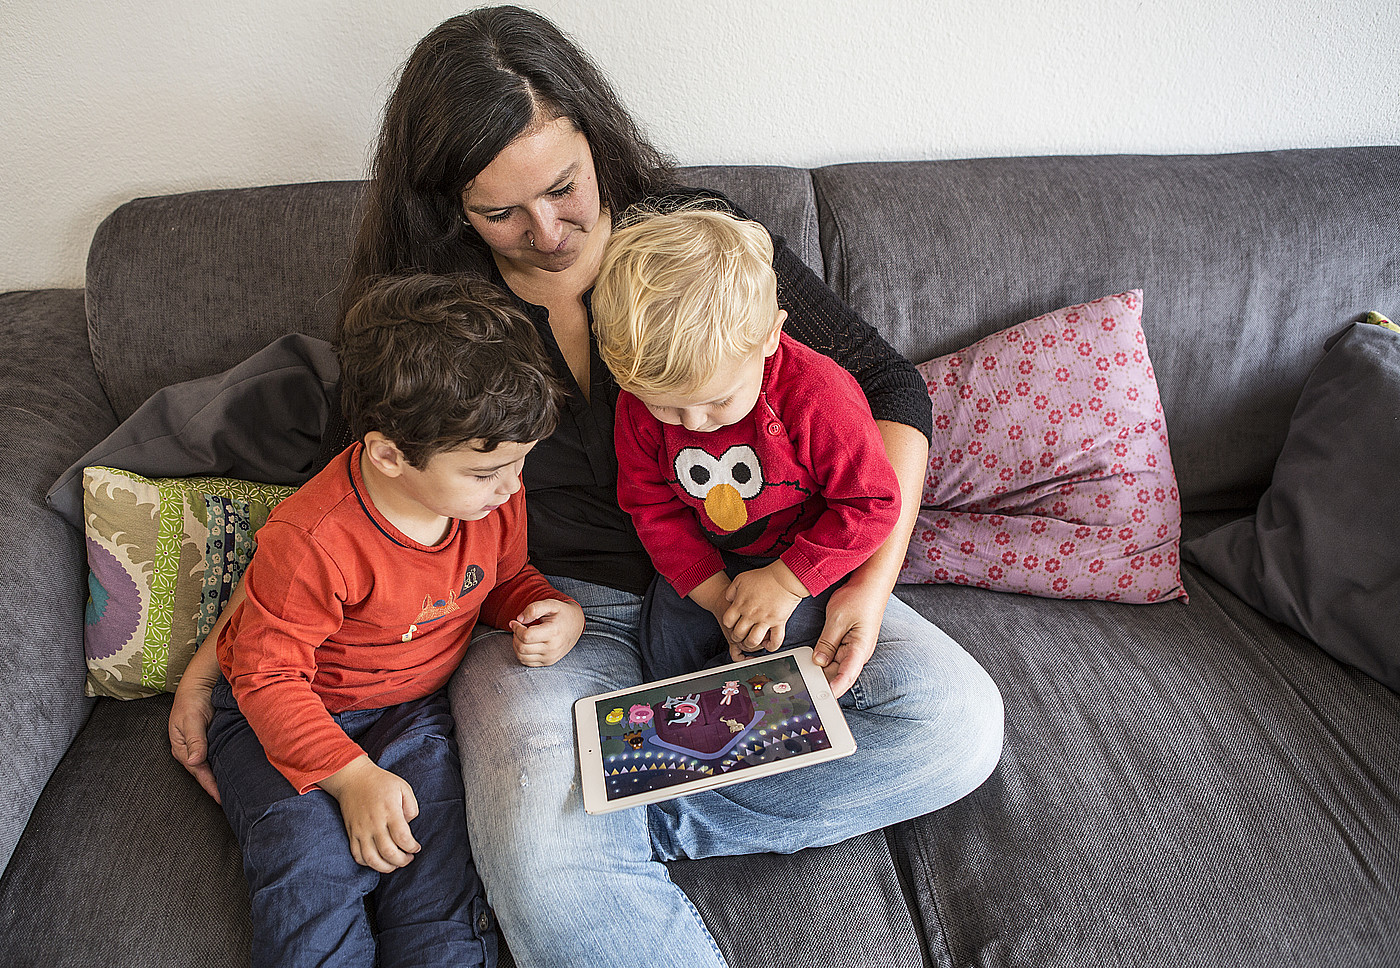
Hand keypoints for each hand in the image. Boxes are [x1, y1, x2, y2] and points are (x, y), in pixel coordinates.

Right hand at [169, 637, 225, 802]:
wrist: (199, 683)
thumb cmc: (191, 700)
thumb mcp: (190, 718)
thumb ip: (194, 739)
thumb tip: (194, 761)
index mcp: (182, 748)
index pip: (198, 772)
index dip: (210, 786)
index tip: (221, 799)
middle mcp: (192, 750)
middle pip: (205, 773)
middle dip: (217, 787)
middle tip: (233, 802)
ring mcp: (202, 745)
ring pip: (213, 766)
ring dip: (223, 777)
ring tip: (238, 792)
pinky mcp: (213, 739)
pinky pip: (219, 755)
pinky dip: (227, 763)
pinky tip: (238, 770)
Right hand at [317, 755, 419, 872]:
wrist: (353, 779)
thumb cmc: (381, 783)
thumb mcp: (403, 787)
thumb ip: (412, 806)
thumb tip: (410, 824)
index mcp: (390, 811)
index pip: (402, 838)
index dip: (412, 847)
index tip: (416, 848)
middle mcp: (374, 823)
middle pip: (389, 852)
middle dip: (402, 861)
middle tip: (408, 858)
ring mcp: (361, 830)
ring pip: (372, 859)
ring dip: (386, 867)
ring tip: (395, 864)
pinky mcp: (351, 834)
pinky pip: (358, 856)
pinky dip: (368, 864)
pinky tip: (378, 860)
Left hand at [509, 598, 584, 666]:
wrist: (576, 625)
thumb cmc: (562, 613)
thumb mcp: (551, 604)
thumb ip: (534, 608)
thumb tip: (519, 619)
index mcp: (553, 632)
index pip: (526, 636)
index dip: (516, 628)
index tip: (515, 622)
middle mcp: (552, 648)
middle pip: (522, 647)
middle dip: (515, 636)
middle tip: (518, 628)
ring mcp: (550, 657)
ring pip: (522, 657)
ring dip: (516, 645)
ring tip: (521, 635)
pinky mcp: (548, 662)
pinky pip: (527, 662)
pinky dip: (521, 653)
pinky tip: (525, 643)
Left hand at [723, 562, 806, 656]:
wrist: (784, 577)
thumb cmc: (765, 576)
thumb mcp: (741, 579)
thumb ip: (731, 590)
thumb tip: (728, 599)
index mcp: (741, 604)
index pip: (727, 621)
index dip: (728, 625)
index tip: (733, 624)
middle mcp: (751, 614)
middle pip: (738, 634)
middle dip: (737, 638)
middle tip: (741, 637)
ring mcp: (765, 619)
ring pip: (753, 641)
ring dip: (751, 644)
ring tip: (752, 642)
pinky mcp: (779, 622)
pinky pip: (775, 640)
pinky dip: (771, 646)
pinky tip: (768, 644)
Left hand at [812, 577, 888, 696]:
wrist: (871, 584)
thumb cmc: (859, 598)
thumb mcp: (838, 619)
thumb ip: (827, 643)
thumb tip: (819, 662)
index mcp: (860, 649)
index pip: (846, 676)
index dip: (834, 689)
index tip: (822, 698)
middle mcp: (859, 653)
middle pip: (839, 674)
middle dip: (824, 683)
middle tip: (805, 690)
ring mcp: (854, 648)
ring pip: (837, 666)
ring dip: (824, 672)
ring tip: (805, 679)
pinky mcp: (850, 643)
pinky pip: (837, 656)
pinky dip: (825, 660)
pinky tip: (813, 663)